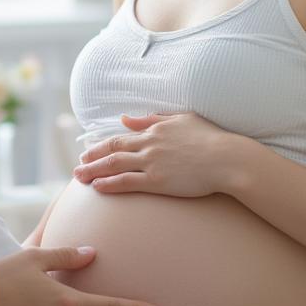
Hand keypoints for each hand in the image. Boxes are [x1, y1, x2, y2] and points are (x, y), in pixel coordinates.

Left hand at [71, 112, 241, 196]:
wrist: (227, 158)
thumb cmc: (211, 138)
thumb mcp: (181, 119)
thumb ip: (152, 118)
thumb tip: (125, 118)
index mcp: (154, 129)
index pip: (121, 137)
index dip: (102, 145)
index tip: (89, 150)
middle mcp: (149, 144)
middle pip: (112, 150)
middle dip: (92, 158)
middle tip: (78, 165)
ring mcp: (152, 162)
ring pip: (114, 166)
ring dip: (93, 171)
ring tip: (79, 177)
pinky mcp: (158, 181)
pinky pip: (127, 182)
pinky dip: (109, 184)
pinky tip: (97, 187)